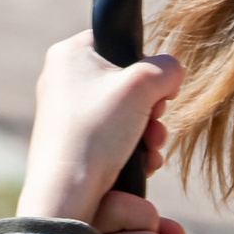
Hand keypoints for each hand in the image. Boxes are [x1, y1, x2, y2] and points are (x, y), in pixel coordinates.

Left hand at [16, 32, 179, 223]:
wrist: (67, 192)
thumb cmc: (97, 132)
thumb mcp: (142, 86)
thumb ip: (167, 68)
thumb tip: (172, 72)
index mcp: (70, 53)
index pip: (118, 42)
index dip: (145, 65)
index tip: (156, 89)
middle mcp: (62, 79)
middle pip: (124, 81)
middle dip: (151, 108)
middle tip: (154, 122)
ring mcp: (64, 112)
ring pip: (123, 112)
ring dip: (147, 131)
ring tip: (151, 148)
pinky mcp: (71, 141)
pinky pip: (111, 135)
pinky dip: (132, 148)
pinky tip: (142, 163)